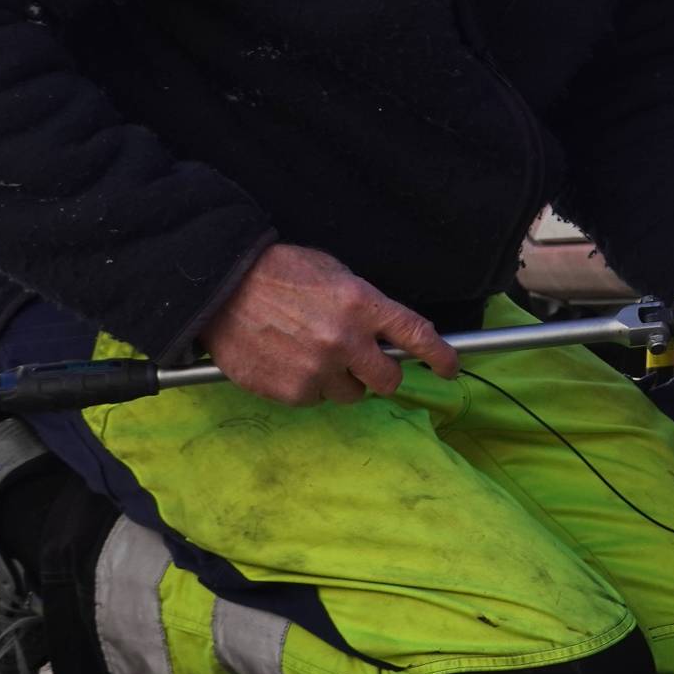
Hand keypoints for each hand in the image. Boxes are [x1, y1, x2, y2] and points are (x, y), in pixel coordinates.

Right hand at [200, 243, 459, 405]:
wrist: (222, 289)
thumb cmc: (279, 273)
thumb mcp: (333, 273)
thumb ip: (364, 305)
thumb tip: (386, 333)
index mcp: (361, 304)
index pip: (416, 335)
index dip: (440, 355)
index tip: (451, 368)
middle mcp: (345, 340)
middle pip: (389, 380)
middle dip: (382, 374)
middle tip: (364, 363)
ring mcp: (318, 370)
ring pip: (351, 394)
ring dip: (341, 381)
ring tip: (312, 354)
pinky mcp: (292, 392)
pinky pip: (316, 399)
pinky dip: (309, 386)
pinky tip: (289, 361)